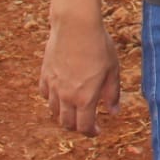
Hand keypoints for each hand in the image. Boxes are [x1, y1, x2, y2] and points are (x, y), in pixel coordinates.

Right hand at [39, 14, 120, 135]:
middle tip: (86, 122)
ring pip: (54, 111)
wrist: (76, 26)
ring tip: (74, 108)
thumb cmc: (99, 46)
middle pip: (67, 123)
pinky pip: (46, 95)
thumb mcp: (112, 70)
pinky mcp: (45, 75)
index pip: (84, 127)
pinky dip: (53, 99)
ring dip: (64, 114)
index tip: (97, 131)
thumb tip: (114, 112)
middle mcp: (66, 96)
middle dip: (77, 126)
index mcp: (85, 98)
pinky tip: (61, 93)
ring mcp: (53, 86)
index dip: (91, 133)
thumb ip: (112, 93)